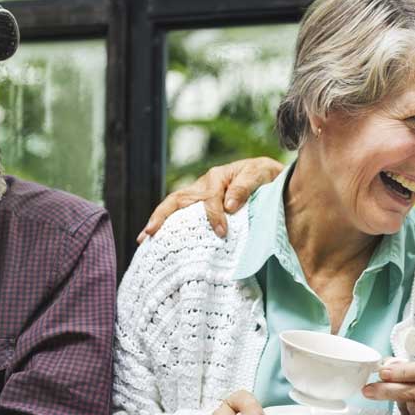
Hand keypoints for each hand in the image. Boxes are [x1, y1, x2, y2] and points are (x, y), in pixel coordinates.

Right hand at [138, 157, 284, 242]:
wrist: (270, 176)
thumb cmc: (265, 176)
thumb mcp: (260, 174)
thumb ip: (245, 187)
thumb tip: (229, 206)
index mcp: (217, 177)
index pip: (209, 198)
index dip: (214, 216)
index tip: (222, 232)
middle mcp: (203, 185)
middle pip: (177, 200)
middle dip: (162, 216)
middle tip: (149, 233)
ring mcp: (199, 195)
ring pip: (174, 206)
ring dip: (158, 221)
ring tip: (144, 239)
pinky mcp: (201, 205)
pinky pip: (182, 214)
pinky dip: (169, 226)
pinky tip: (158, 240)